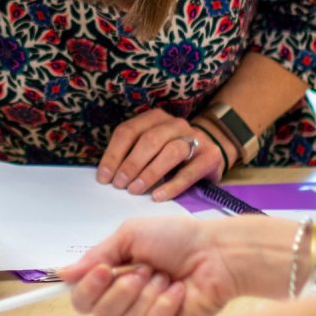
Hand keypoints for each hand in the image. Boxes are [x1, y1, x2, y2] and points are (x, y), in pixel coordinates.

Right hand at [61, 214, 284, 315]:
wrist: (218, 253)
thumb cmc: (178, 239)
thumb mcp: (130, 236)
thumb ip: (97, 256)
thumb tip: (63, 273)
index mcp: (113, 277)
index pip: (81, 298)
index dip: (88, 288)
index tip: (104, 270)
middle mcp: (124, 300)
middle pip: (97, 313)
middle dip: (122, 289)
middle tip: (145, 270)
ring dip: (146, 293)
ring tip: (165, 277)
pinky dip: (165, 302)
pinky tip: (180, 290)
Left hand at [96, 108, 226, 200]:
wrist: (211, 154)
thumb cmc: (171, 156)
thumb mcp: (150, 149)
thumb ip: (130, 156)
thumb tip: (106, 175)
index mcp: (155, 119)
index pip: (128, 131)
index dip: (113, 154)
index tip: (104, 177)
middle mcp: (175, 124)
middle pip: (149, 140)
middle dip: (131, 164)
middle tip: (119, 185)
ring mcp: (196, 138)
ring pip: (170, 151)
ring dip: (149, 173)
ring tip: (135, 190)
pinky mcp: (211, 156)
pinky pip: (189, 172)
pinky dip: (172, 186)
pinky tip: (158, 196)